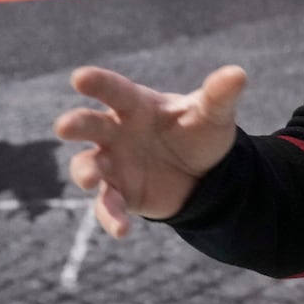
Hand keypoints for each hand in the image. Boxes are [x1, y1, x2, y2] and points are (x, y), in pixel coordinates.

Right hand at [53, 65, 246, 237]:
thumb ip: (219, 95)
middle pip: (90, 125)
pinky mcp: (120, 193)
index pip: (114, 91)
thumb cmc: (198, 131)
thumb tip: (238, 74)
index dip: (97, 83)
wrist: (204, 172)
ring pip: (88, 166)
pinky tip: (122, 230)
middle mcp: (116, 132)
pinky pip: (108, 206)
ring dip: (86, 172)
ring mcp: (114, 163)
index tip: (80, 78)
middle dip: (76, 124)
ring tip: (91, 178)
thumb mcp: (212, 113)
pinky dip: (112, 217)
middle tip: (64, 126)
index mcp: (135, 105)